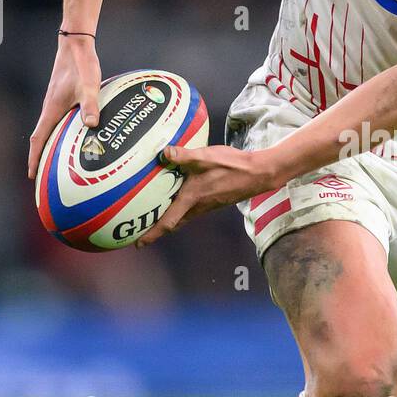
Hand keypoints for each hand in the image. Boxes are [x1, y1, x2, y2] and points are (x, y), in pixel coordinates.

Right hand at [27, 36, 101, 178]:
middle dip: (40, 159)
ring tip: (56, 164)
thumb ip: (91, 105)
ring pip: (50, 131)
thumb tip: (91, 125)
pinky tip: (73, 139)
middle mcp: (50, 109)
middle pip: (41, 139)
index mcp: (52, 110)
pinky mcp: (63, 99)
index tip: (32, 176)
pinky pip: (58, 122)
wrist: (75, 45)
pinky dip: (60, 135)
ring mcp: (56, 104)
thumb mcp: (90, 85)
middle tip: (42, 179)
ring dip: (50, 147)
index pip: (38, 139)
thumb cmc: (82, 65)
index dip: (34, 158)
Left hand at [135, 144, 277, 246]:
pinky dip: (180, 208)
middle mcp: (198, 207)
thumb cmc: (232, 167)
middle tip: (141, 230)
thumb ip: (184, 156)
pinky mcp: (214, 201)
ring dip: (169, 218)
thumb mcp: (205, 157)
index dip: (152, 234)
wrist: (257, 174)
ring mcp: (207, 206)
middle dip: (157, 229)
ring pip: (183, 217)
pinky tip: (178, 196)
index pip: (168, 222)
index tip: (138, 244)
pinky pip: (192, 209)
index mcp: (191, 199)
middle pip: (173, 223)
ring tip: (154, 212)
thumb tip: (164, 153)